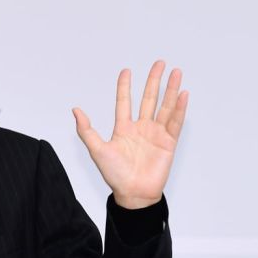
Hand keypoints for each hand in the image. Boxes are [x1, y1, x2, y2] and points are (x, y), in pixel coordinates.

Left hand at [72, 60, 188, 208]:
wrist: (133, 193)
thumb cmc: (114, 175)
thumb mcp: (96, 150)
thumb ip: (86, 130)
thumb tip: (75, 110)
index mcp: (123, 128)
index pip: (124, 102)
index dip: (125, 87)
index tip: (126, 70)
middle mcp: (141, 128)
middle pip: (149, 98)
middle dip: (154, 81)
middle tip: (159, 63)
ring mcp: (156, 134)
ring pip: (164, 106)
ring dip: (171, 90)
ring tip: (175, 72)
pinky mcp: (169, 142)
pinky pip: (175, 122)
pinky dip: (179, 108)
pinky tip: (182, 94)